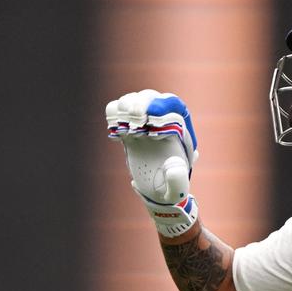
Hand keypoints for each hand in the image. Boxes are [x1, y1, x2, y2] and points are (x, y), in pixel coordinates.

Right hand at [105, 89, 198, 236]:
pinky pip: (117, 111)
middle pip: (150, 97)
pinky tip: (117, 134)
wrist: (158, 193)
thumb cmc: (172, 191)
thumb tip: (172, 164)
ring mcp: (143, 125)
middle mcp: (162, 123)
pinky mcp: (127, 131)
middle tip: (136, 119)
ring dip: (125, 106)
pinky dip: (112, 114)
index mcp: (179, 130)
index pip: (172, 104)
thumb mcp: (177, 190)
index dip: (161, 105)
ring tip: (125, 127)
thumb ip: (177, 181)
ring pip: (133, 99)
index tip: (151, 118)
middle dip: (141, 102)